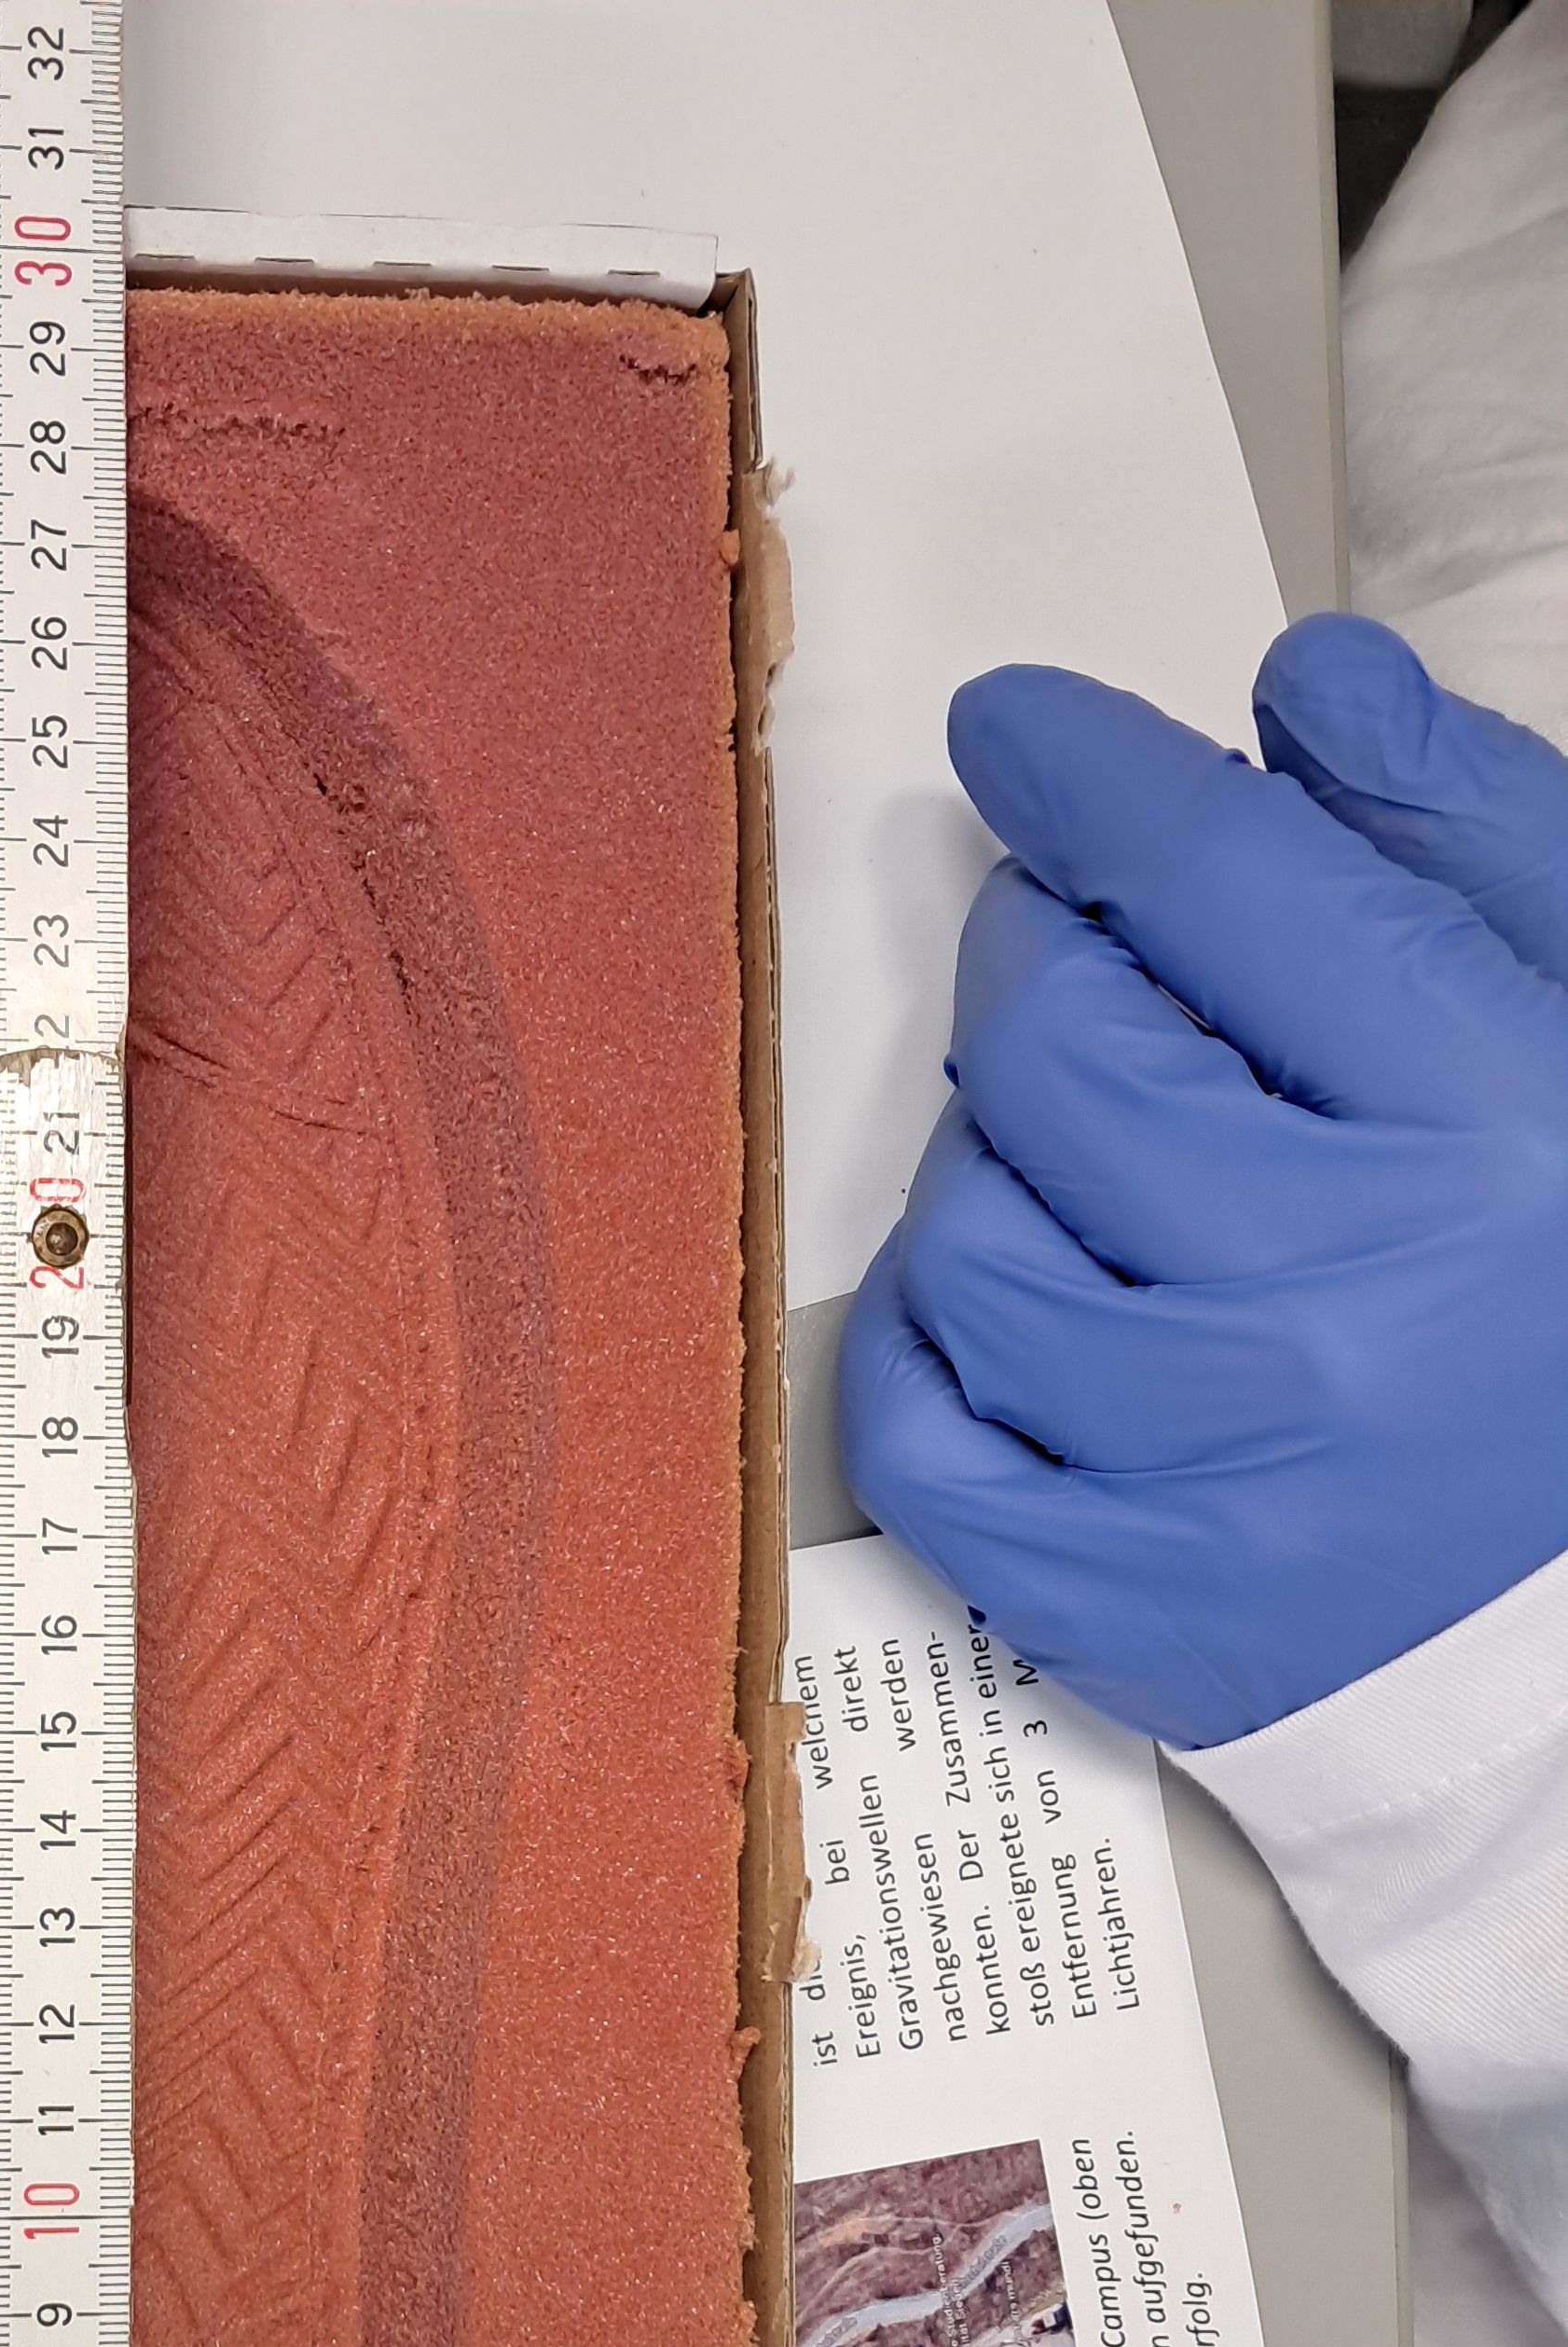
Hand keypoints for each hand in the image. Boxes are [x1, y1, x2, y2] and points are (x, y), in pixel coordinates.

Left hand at [837, 614, 1567, 1747]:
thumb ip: (1462, 835)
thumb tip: (1296, 691)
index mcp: (1484, 1132)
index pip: (1219, 887)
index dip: (1089, 777)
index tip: (1019, 731)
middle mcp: (1337, 1305)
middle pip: (1055, 1047)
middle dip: (1048, 963)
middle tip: (1101, 968)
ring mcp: (1210, 1476)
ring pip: (962, 1233)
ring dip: (998, 1160)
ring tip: (1104, 1167)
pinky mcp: (1117, 1604)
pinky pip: (912, 1432)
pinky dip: (931, 1346)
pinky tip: (1027, 1305)